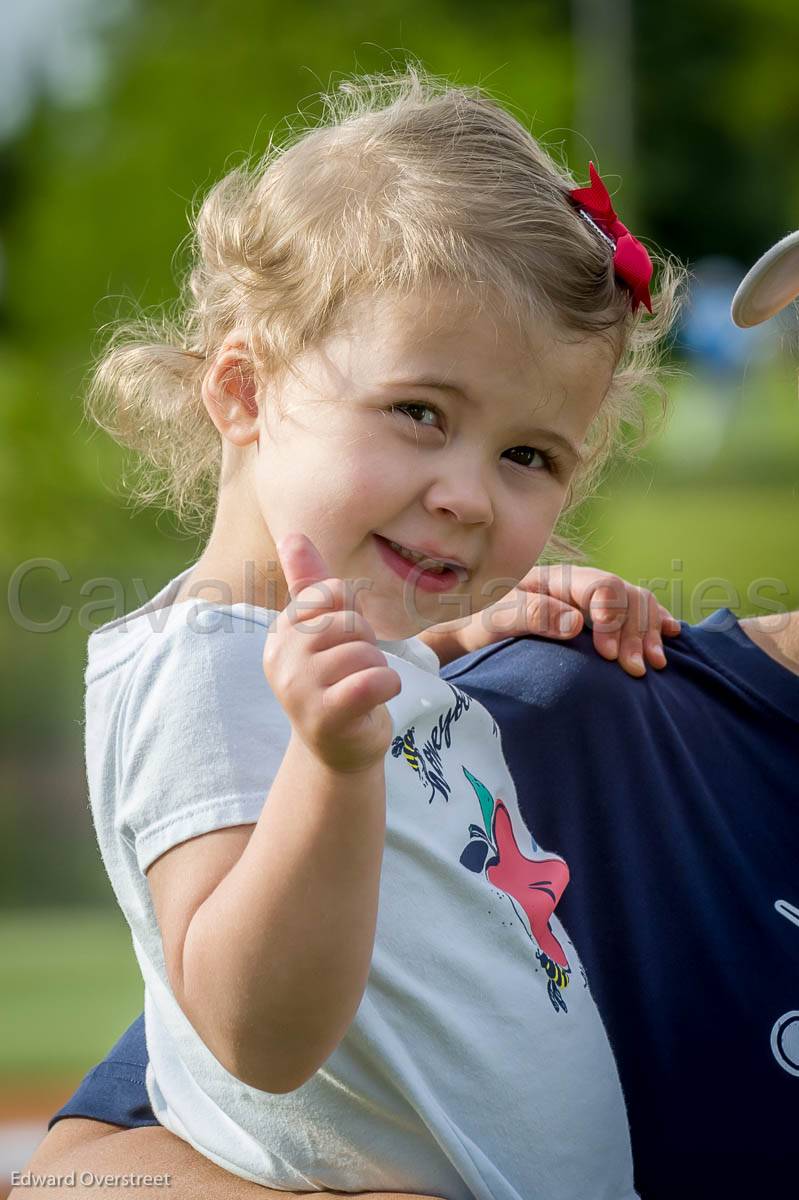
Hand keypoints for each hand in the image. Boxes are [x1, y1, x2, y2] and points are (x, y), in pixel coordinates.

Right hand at [263, 533, 401, 772]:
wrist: (339, 749)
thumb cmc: (335, 683)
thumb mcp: (324, 632)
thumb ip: (311, 585)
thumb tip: (291, 534)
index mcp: (280, 633)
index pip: (327, 594)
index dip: (350, 615)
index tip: (341, 644)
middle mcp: (281, 659)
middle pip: (347, 622)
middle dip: (366, 643)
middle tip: (356, 670)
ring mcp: (298, 689)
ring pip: (364, 652)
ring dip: (378, 669)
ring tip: (361, 688)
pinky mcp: (324, 715)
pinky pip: (372, 680)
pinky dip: (388, 685)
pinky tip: (379, 696)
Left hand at [464, 565, 680, 676]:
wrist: (472, 632)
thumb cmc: (482, 624)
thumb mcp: (498, 618)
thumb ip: (532, 615)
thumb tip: (575, 622)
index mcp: (559, 579)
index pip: (601, 586)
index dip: (612, 617)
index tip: (609, 654)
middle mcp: (581, 586)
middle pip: (626, 596)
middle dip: (635, 632)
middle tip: (634, 670)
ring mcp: (591, 601)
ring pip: (637, 604)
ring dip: (650, 632)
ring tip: (654, 664)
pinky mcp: (598, 619)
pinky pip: (637, 612)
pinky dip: (656, 622)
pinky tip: (671, 635)